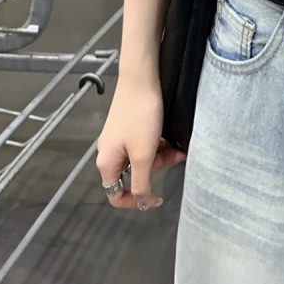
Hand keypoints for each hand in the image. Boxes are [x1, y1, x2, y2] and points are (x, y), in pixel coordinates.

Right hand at [96, 75, 186, 211]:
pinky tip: (169, 138)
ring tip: (176, 146)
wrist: (141, 79)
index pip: (116, 196)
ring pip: (141, 160)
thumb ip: (141, 183)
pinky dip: (157, 145)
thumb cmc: (140, 116)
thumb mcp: (143, 154)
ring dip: (160, 156)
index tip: (157, 197)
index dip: (136, 201)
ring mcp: (119, 139)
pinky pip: (143, 145)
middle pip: (133, 176)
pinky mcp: (129, 128)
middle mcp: (110, 153)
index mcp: (107, 163)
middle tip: (173, 157)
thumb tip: (142, 203)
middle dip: (155, 170)